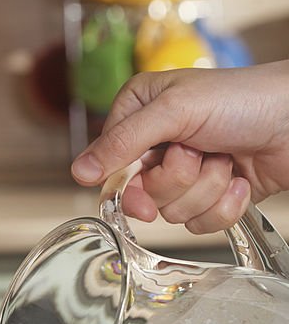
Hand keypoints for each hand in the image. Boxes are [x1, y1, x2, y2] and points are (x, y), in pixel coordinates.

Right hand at [71, 62, 288, 231]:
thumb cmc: (245, 99)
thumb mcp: (175, 110)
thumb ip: (123, 141)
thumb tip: (79, 171)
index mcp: (140, 114)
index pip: (110, 165)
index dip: (128, 181)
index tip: (146, 177)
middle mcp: (159, 144)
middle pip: (141, 194)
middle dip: (177, 181)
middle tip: (198, 154)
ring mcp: (186, 174)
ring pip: (172, 212)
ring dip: (205, 189)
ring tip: (225, 160)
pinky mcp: (211, 197)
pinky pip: (200, 224)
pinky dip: (224, 205)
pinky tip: (239, 179)